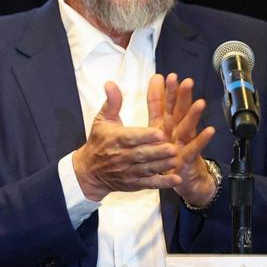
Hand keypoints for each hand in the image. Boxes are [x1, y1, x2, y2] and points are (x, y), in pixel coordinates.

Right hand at [72, 81, 181, 201]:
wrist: (89, 171)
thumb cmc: (98, 141)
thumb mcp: (102, 120)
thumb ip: (112, 102)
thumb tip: (111, 83)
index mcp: (115, 139)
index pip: (131, 137)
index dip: (145, 136)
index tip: (159, 133)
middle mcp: (121, 157)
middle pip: (141, 155)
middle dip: (157, 152)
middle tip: (172, 147)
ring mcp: (128, 172)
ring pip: (147, 169)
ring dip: (162, 165)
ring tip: (177, 160)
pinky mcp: (133, 183)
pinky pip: (149, 184)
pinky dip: (162, 182)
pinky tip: (176, 179)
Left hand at [148, 73, 217, 205]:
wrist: (182, 177)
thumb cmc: (167, 151)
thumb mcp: (156, 127)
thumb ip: (156, 104)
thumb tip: (154, 80)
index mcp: (163, 123)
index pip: (162, 104)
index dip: (163, 92)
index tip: (164, 76)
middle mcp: (174, 131)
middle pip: (178, 111)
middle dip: (182, 97)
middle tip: (186, 82)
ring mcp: (182, 144)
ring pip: (188, 127)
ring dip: (194, 116)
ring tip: (200, 103)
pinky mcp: (187, 159)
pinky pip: (195, 149)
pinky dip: (202, 140)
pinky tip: (210, 130)